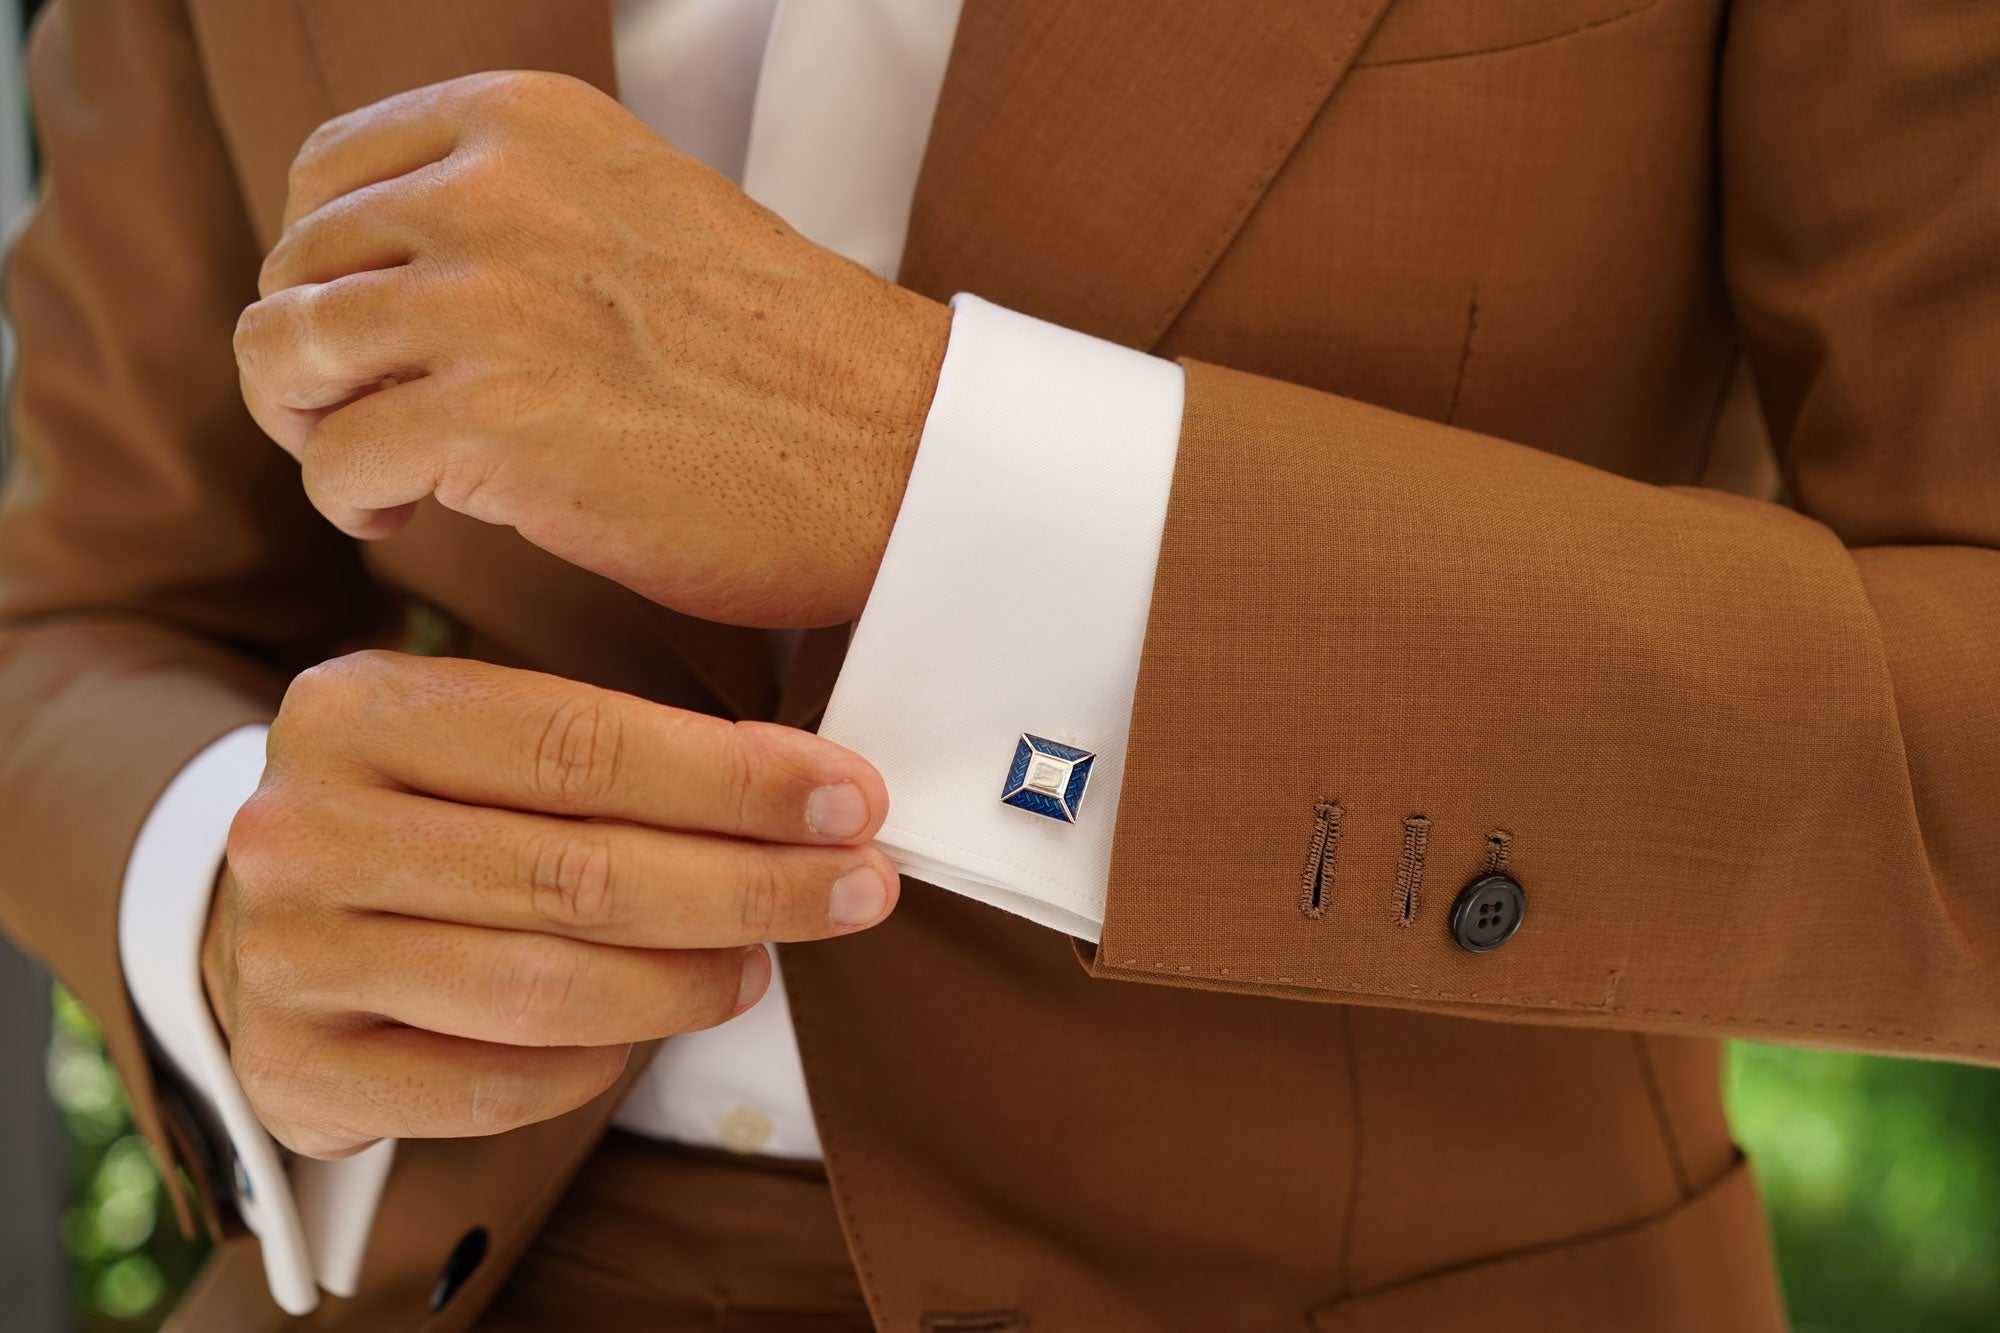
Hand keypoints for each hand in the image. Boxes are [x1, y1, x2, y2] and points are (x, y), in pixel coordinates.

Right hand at [202, 651, 897, 1158]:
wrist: (263, 916)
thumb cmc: (425, 812)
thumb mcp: (479, 734)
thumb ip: (614, 749)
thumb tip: (812, 792)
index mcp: (360, 707)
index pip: (582, 744)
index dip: (736, 780)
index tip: (851, 800)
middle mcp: (305, 828)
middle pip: (579, 872)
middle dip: (751, 885)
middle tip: (858, 888)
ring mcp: (289, 956)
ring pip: (546, 988)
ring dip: (690, 983)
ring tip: (763, 962)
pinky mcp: (298, 1070)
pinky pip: (496, 1086)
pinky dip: (598, 1065)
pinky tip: (650, 1030)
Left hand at [235, 70, 952, 627]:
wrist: (894, 453)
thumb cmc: (784, 361)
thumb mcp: (635, 213)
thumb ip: (513, 212)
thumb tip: (382, 277)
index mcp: (528, 122)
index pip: (326, 174)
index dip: (328, 270)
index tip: (379, 339)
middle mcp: (492, 190)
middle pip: (293, 269)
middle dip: (318, 362)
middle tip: (380, 424)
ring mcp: (488, 302)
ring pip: (283, 355)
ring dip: (312, 428)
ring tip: (382, 473)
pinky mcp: (492, 422)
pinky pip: (333, 465)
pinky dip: (353, 505)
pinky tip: (412, 519)